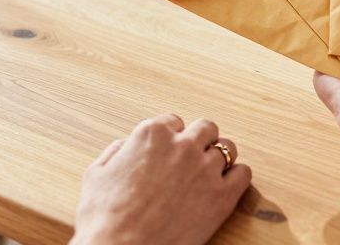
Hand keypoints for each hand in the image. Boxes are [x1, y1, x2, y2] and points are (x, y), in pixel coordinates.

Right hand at [69, 114, 251, 244]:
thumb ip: (114, 153)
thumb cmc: (103, 218)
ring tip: (211, 173)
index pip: (173, 121)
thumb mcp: (96, 175)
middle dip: (200, 141)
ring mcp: (205, 169)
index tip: (171, 150)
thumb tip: (124, 146)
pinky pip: (243, 173)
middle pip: (205, 128)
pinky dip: (237, 177)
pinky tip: (227, 186)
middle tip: (193, 159)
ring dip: (219, 158)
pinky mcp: (222, 195)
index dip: (173, 137)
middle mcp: (182, 145)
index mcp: (152, 134)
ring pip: (227, 148)